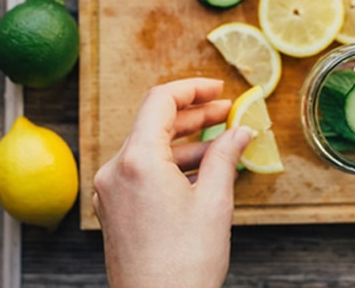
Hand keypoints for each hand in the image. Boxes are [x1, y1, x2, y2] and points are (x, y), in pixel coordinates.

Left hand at [92, 78, 251, 287]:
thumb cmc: (184, 264)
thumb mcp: (214, 202)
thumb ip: (225, 156)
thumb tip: (241, 131)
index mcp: (138, 161)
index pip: (160, 101)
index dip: (193, 89)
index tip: (220, 90)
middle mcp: (116, 171)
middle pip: (154, 123)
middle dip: (194, 115)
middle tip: (229, 112)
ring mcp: (112, 192)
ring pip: (149, 149)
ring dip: (186, 141)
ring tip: (223, 143)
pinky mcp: (115, 210)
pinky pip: (143, 172)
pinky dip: (172, 164)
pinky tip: (201, 170)